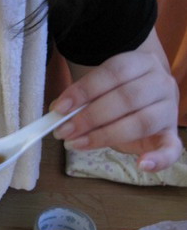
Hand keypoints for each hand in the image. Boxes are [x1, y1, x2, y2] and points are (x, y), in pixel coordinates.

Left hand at [51, 33, 181, 171]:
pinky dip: (159, 159)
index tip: (59, 108)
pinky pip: (172, 149)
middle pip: (126, 98)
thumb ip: (83, 97)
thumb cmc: (119, 94)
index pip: (113, 72)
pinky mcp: (171, 135)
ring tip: (76, 144)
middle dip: (90, 117)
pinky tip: (141, 165)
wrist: (147, 98)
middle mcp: (161, 83)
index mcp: (142, 63)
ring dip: (105, 135)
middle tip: (64, 131)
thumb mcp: (101, 88)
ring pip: (141, 122)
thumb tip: (58, 110)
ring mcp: (169, 109)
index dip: (84, 90)